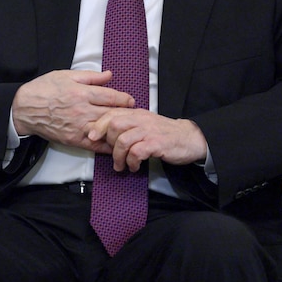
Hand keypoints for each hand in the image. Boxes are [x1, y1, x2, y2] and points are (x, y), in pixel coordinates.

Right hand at [12, 70, 134, 148]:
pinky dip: (107, 146)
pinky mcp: (73, 140)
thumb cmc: (43, 89)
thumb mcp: (65, 75)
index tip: (131, 100)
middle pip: (112, 114)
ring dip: (119, 130)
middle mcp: (82, 111)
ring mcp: (78, 127)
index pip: (111, 97)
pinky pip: (95, 145)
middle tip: (136, 115)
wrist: (24, 108)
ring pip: (106, 130)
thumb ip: (90, 77)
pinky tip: (116, 145)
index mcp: (81, 93)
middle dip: (126, 114)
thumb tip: (109, 75)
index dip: (124, 99)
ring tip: (129, 129)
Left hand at [85, 110, 207, 171]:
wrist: (190, 138)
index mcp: (136, 114)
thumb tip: (105, 135)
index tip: (91, 137)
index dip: (98, 125)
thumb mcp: (144, 124)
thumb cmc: (164, 134)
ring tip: (121, 166)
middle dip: (108, 142)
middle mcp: (141, 119)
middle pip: (114, 125)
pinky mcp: (157, 144)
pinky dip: (132, 162)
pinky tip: (134, 167)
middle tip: (111, 155)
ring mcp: (149, 131)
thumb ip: (127, 126)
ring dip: (118, 156)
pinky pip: (136, 152)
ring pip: (123, 140)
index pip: (112, 114)